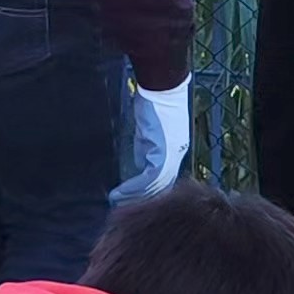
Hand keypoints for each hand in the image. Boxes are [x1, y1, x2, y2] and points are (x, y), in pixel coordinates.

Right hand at [114, 79, 190, 198]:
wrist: (163, 84)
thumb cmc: (155, 99)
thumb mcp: (150, 129)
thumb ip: (147, 147)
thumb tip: (139, 162)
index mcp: (176, 150)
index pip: (164, 178)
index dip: (150, 190)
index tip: (133, 199)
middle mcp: (177, 155)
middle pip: (162, 185)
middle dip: (142, 198)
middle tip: (123, 208)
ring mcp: (172, 154)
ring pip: (156, 185)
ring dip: (135, 196)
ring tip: (117, 203)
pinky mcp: (163, 151)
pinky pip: (149, 177)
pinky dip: (134, 187)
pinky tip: (120, 193)